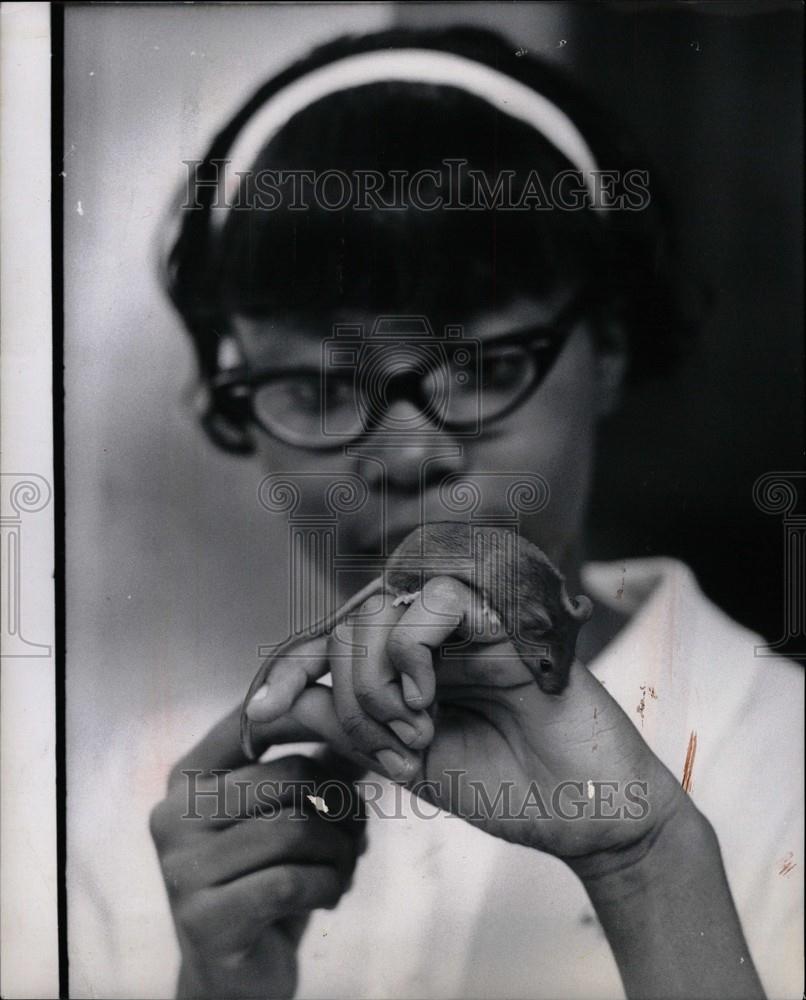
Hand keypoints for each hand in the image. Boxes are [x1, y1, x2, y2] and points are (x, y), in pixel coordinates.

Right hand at [150, 706, 366, 998]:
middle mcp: (173, 816)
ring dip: (340, 850)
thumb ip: (316, 766)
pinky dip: (327, 886)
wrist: (236, 975)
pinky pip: (290, 882)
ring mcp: (181, 869)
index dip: (309, 719)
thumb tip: (358, 722)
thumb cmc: (266, 877)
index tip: (353, 738)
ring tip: (344, 866)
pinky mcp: (203, 920)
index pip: (250, 723)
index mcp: (188, 779)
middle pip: (289, 775)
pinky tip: (329, 895)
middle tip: (358, 830)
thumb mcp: (288, 813)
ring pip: (295, 829)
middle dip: (342, 803)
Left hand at [247, 577, 684, 871]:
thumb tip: (282, 702)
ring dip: (375, 682)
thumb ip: (348, 725)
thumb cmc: (506, 785)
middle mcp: (430, 636)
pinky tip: (429, 701)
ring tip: (415, 732)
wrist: (585, 812)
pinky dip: (411, 654)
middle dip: (346, 695)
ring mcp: (464, 622)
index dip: (286, 674)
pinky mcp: (501, 615)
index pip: (331, 647)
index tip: (256, 720)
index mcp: (408, 666)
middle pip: (345, 627)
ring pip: (378, 610)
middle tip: (390, 748)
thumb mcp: (405, 761)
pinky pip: (430, 603)